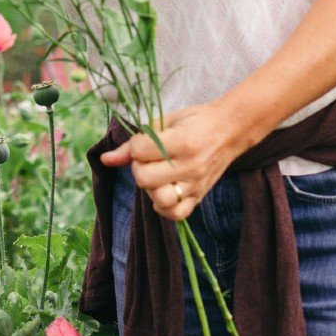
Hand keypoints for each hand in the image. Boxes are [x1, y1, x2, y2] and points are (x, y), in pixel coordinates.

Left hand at [98, 101, 249, 222]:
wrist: (230, 130)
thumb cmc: (196, 121)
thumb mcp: (165, 121)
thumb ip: (134, 142)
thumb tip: (105, 159)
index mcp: (181, 142)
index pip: (139, 151)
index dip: (135, 146)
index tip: (144, 142)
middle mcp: (190, 166)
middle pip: (144, 178)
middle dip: (139, 167)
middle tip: (149, 159)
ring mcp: (196, 185)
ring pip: (158, 199)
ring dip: (150, 188)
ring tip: (156, 175)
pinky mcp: (199, 197)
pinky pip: (175, 214)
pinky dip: (163, 206)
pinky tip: (163, 190)